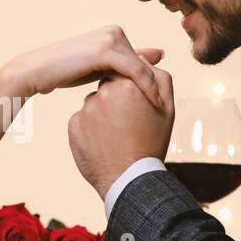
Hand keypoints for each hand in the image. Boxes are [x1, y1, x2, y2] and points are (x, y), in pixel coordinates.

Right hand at [6, 25, 164, 108]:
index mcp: (113, 34)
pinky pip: (135, 71)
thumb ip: (120, 66)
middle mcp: (115, 31)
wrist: (37, 72)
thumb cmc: (63, 73)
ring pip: (143, 67)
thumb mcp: (97, 70)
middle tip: (167, 107)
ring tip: (163, 108)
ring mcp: (111, 39)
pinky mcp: (106, 51)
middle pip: (145, 62)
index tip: (161, 100)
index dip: (151, 80)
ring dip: (155, 88)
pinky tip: (154, 103)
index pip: (140, 59)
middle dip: (157, 84)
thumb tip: (148, 61)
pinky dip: (147, 88)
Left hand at [68, 67, 174, 197]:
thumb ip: (161, 80)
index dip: (130, 90)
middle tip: (127, 123)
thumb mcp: (167, 110)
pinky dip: (90, 128)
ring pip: (94, 104)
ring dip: (103, 114)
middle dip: (116, 100)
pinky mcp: (73, 124)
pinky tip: (103, 143)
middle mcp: (104, 92)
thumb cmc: (151, 144)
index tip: (135, 106)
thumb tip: (149, 61)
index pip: (124, 75)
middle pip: (107, 86)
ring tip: (116, 136)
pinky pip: (82, 120)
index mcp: (128, 85)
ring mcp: (86, 109)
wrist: (129, 179)